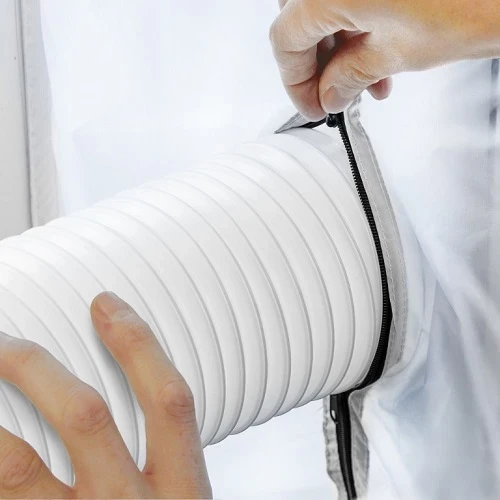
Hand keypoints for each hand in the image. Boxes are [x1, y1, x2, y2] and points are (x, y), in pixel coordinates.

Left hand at [0, 292, 211, 498]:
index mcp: (182, 490)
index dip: (137, 343)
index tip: (106, 306)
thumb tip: (123, 401)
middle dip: (37, 368)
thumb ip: (169, 461)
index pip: (168, 399)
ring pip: (21, 465)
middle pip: (86, 416)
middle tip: (6, 341)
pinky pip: (7, 496)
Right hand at [270, 0, 499, 118]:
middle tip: (331, 90)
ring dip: (338, 45)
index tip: (311, 104)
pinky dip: (356, 21)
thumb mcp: (396, 53)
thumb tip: (329, 94)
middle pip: (300, 18)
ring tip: (364, 79)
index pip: (285, 40)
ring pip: (325, 5)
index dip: (295, 82)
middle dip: (315, 62)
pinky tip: (374, 49)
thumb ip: (348, 77)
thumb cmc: (473, 0)